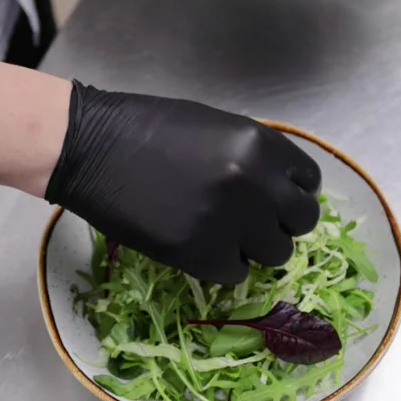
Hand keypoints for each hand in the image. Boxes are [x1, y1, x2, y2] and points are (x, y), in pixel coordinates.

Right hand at [46, 81, 320, 282]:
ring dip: (254, 247)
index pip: (309, 181)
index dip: (293, 192)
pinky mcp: (200, 255)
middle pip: (302, 221)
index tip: (277, 200)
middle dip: (281, 223)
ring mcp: (231, 222)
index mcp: (261, 144)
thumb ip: (253, 155)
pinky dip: (222, 265)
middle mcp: (257, 184)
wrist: (91, 147)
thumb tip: (279, 187)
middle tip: (254, 222)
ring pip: (276, 253)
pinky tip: (199, 246)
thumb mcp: (215, 126)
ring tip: (224, 236)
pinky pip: (236, 274)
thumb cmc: (146, 127)